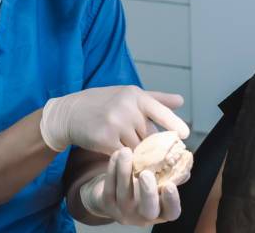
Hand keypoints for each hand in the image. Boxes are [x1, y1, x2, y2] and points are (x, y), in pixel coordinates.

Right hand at [40, 86, 189, 154]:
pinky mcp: (104, 139)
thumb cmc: (104, 102)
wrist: (70, 113)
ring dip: (139, 155)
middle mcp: (127, 108)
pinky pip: (124, 155)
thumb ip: (156, 99)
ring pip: (138, 148)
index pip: (160, 110)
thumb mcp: (128, 94)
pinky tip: (123, 158)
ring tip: (135, 154)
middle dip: (152, 146)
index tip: (184, 135)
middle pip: (150, 135)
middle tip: (155, 153)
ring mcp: (115, 123)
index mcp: (135, 95)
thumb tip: (181, 101)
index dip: (174, 123)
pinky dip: (126, 160)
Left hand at [80, 148, 181, 225]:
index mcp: (161, 210)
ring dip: (125, 172)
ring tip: (126, 152)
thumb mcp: (159, 180)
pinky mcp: (108, 205)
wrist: (116, 190)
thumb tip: (185, 161)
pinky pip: (110, 188)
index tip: (170, 185)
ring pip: (124, 196)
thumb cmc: (144, 183)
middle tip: (146, 173)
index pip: (171, 212)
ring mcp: (124, 212)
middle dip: (147, 192)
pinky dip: (112, 169)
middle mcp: (144, 216)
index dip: (172, 201)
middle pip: (148, 210)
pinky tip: (117, 154)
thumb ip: (172, 173)